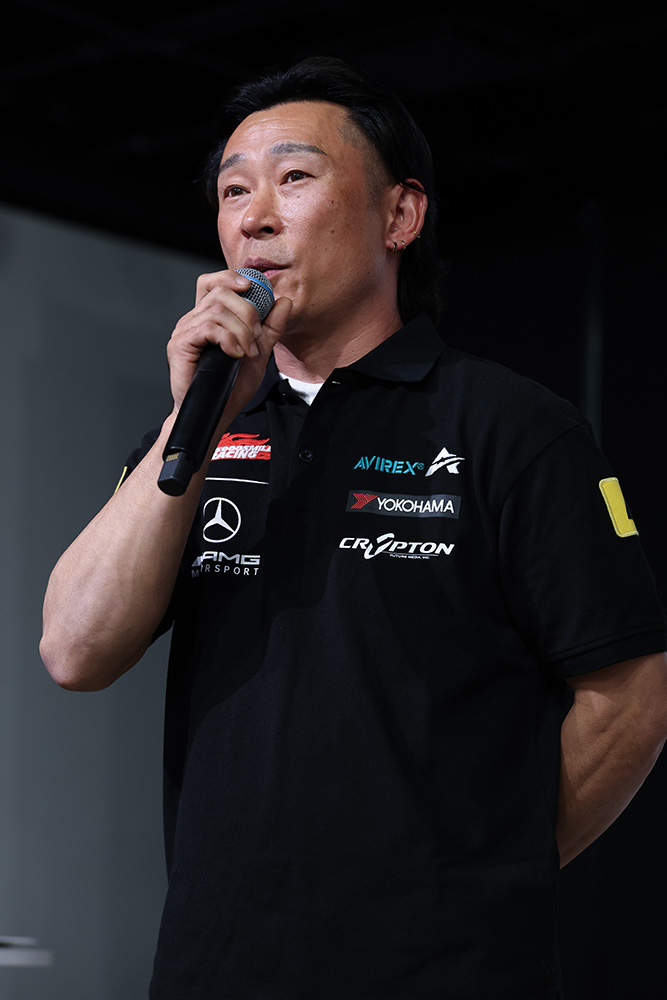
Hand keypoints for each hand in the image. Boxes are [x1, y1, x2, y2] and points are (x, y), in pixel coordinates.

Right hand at [167, 269, 291, 414]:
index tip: (252, 288)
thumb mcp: (259, 353)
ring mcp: (184, 332)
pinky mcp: (179, 345)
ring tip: (247, 352)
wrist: (217, 414)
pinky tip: (235, 355)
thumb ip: (271, 328)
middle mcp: (193, 320)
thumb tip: (284, 301)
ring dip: (240, 330)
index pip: (214, 283)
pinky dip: (228, 339)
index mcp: (208, 317)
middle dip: (247, 310)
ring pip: (216, 310)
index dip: (231, 278)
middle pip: (220, 293)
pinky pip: (207, 329)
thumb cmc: (232, 386)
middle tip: (256, 336)